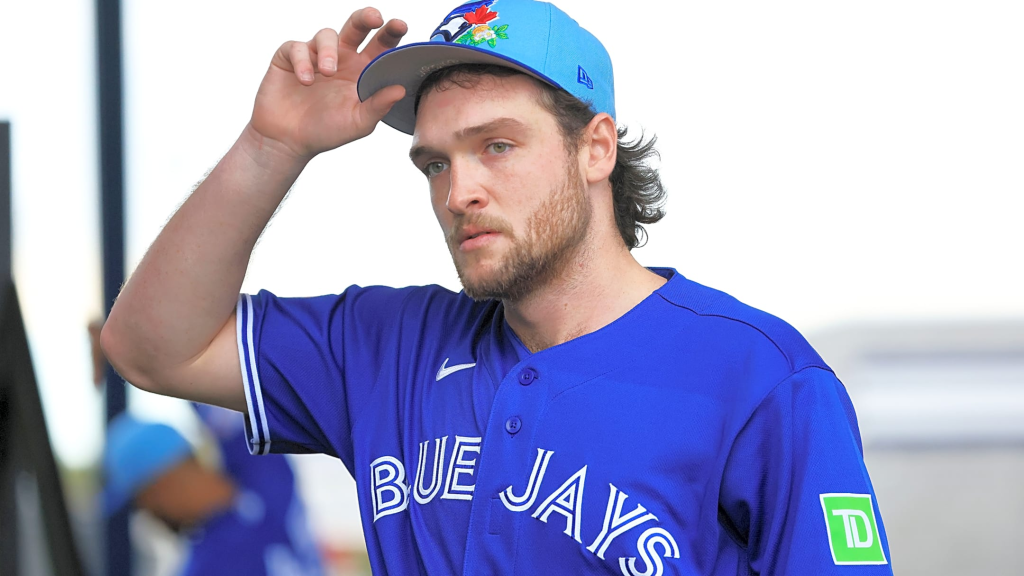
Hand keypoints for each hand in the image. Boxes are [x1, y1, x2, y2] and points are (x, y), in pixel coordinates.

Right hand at [248, 7, 407, 159]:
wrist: (289, 141)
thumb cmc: (326, 131)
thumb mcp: (358, 123)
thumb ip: (378, 106)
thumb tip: (400, 90)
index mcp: (362, 71)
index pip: (380, 46)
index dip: (391, 33)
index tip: (401, 26)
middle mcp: (342, 58)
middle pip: (356, 27)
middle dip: (366, 18)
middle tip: (375, 18)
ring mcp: (316, 55)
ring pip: (326, 35)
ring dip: (329, 50)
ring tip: (328, 72)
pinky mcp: (290, 57)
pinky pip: (297, 47)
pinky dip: (302, 61)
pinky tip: (305, 81)